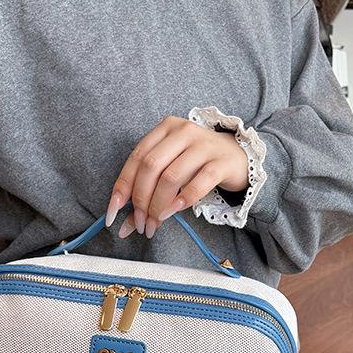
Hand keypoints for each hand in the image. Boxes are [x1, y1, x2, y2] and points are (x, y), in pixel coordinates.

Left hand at [104, 115, 247, 237]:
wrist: (239, 157)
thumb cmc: (199, 165)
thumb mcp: (171, 171)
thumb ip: (149, 191)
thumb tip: (125, 224)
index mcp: (166, 129)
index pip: (136, 157)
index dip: (122, 187)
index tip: (113, 213)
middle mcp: (183, 132)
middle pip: (151, 166)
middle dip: (141, 200)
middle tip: (140, 223)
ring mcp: (204, 145)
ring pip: (171, 176)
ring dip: (158, 205)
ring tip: (155, 224)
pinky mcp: (221, 163)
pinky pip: (198, 183)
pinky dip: (182, 201)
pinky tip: (174, 212)